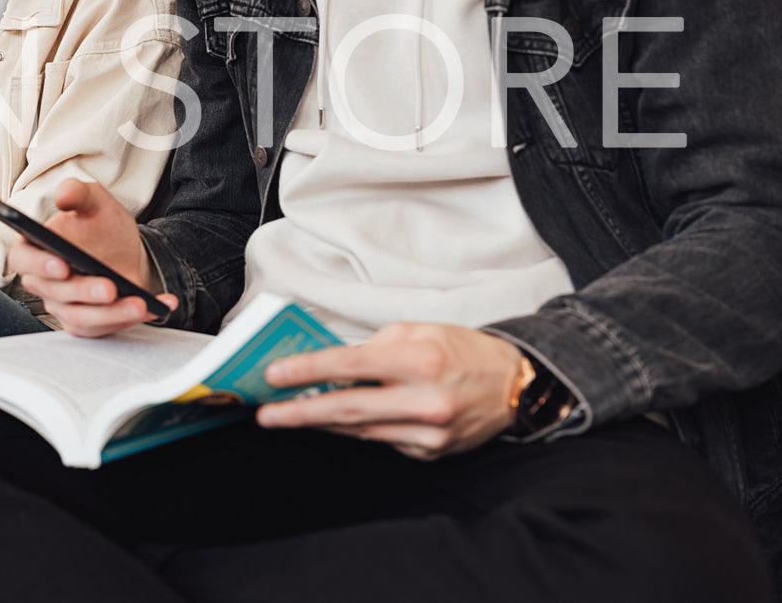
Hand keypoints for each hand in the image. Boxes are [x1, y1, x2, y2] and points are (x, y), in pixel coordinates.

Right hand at [11, 178, 177, 336]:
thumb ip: (78, 193)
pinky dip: (130, 319)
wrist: (126, 254)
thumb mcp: (94, 202)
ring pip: (80, 317)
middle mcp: (45, 282)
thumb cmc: (101, 228)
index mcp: (37, 249)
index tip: (62, 264)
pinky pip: (103, 328)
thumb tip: (63, 195)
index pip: (22, 259)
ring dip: (110, 313)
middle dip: (84, 292)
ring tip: (139, 303)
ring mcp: (63, 306)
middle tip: (110, 287)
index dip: (38, 264)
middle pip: (55, 293)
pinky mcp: (85, 324)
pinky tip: (156, 307)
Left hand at [256, 323, 524, 459]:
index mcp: (422, 360)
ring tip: (289, 415)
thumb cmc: (462, 350)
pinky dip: (358, 429)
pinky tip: (337, 420)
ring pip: (361, 430)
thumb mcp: (420, 329)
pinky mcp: (430, 452)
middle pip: (349, 409)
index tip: (274, 375)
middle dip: (302, 412)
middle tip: (267, 414)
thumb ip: (375, 345)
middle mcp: (426, 400)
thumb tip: (331, 363)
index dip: (309, 371)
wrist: (515, 385)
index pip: (352, 365)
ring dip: (322, 422)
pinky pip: (382, 440)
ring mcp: (429, 433)